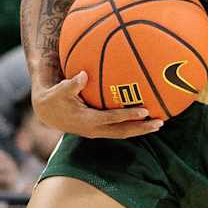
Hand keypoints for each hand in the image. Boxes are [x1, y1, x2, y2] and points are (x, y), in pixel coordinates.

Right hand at [32, 71, 164, 139]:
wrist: (47, 112)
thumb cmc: (55, 97)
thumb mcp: (60, 90)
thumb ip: (72, 84)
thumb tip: (83, 74)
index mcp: (87, 121)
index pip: (112, 119)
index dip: (129, 115)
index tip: (145, 110)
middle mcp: (95, 130)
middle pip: (123, 132)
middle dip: (142, 128)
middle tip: (159, 123)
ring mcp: (98, 132)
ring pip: (123, 133)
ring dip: (140, 130)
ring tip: (158, 124)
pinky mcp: (99, 130)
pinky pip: (119, 130)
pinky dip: (132, 126)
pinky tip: (145, 119)